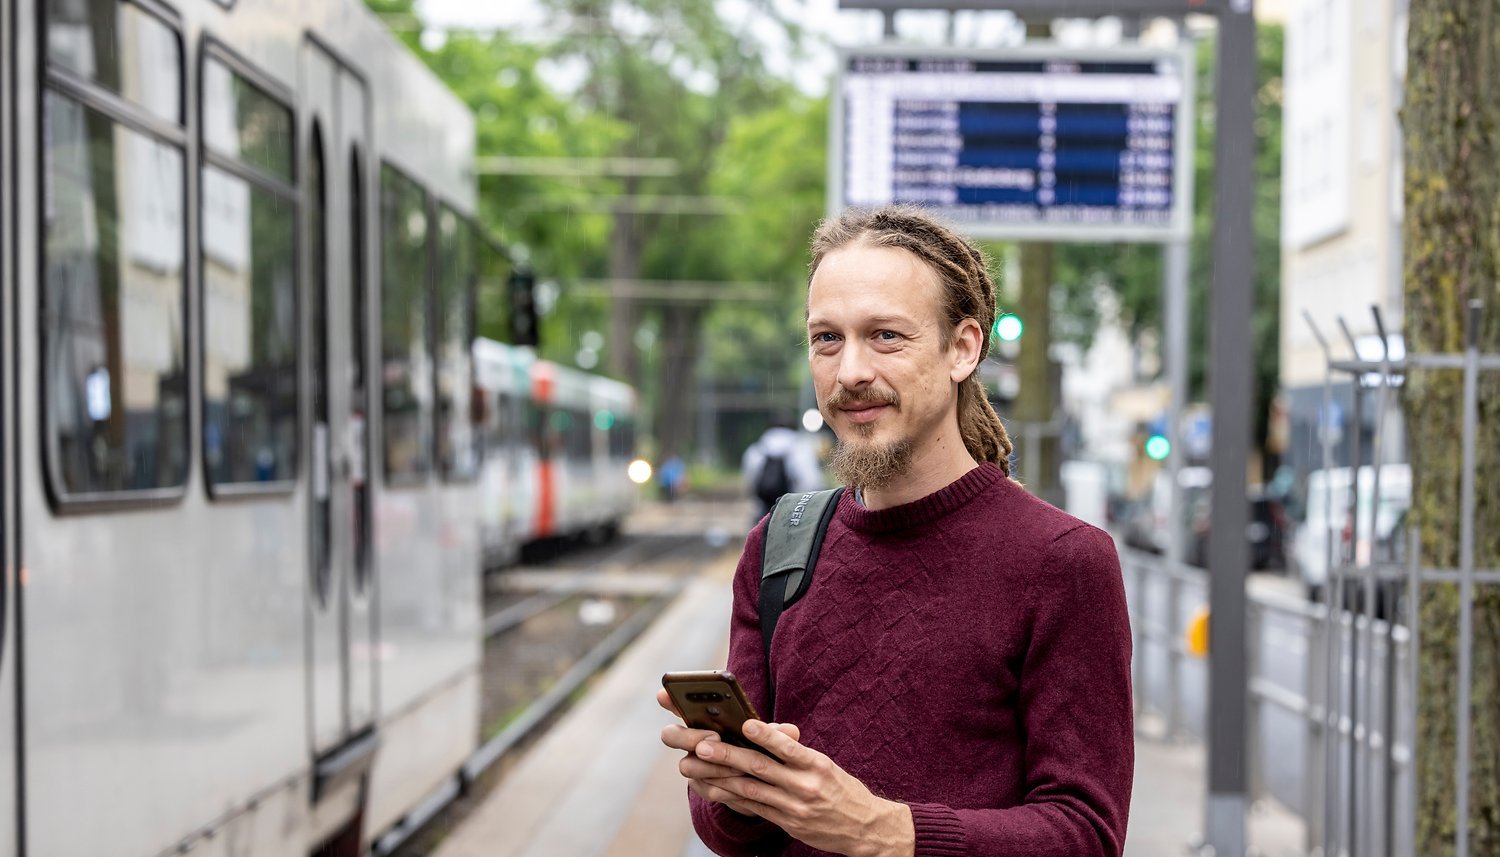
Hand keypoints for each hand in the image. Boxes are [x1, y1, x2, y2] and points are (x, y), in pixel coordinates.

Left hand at [660, 693, 912, 856]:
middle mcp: (805, 786)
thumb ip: (796, 753)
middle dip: (726, 755)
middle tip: (700, 745)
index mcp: (817, 764)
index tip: (744, 724)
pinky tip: (712, 789)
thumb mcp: (826, 765)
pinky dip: (731, 798)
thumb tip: (763, 734)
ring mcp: (795, 808)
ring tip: (694, 767)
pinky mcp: (788, 824)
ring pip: (750, 790)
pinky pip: (754, 808)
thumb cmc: (843, 789)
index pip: (787, 747)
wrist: (867, 828)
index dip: (765, 735)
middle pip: (759, 767)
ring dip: (719, 778)